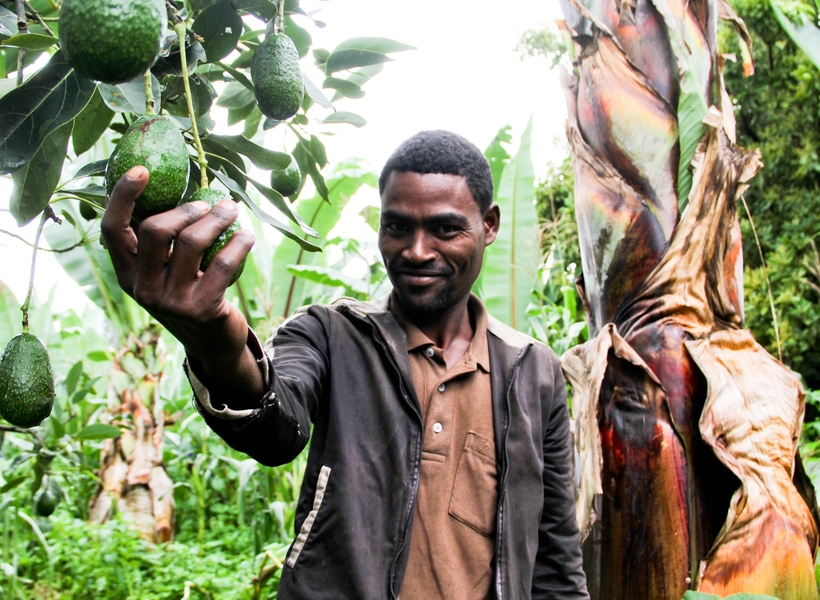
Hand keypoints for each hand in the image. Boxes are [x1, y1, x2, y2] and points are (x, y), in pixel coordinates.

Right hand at [101, 166, 262, 399]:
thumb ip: (163, 242)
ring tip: (231, 209)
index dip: (122, 197)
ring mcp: (171, 300)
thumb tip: (181, 189)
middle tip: (209, 202)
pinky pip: (222, 264)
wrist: (212, 343)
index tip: (140, 170)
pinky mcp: (201, 309)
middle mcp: (142, 288)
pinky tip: (246, 235)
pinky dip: (238, 243)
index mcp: (126, 273)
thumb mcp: (166, 272)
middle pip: (155, 230)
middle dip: (186, 208)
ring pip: (191, 242)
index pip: (112, 230)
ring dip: (217, 218)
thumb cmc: (189, 293)